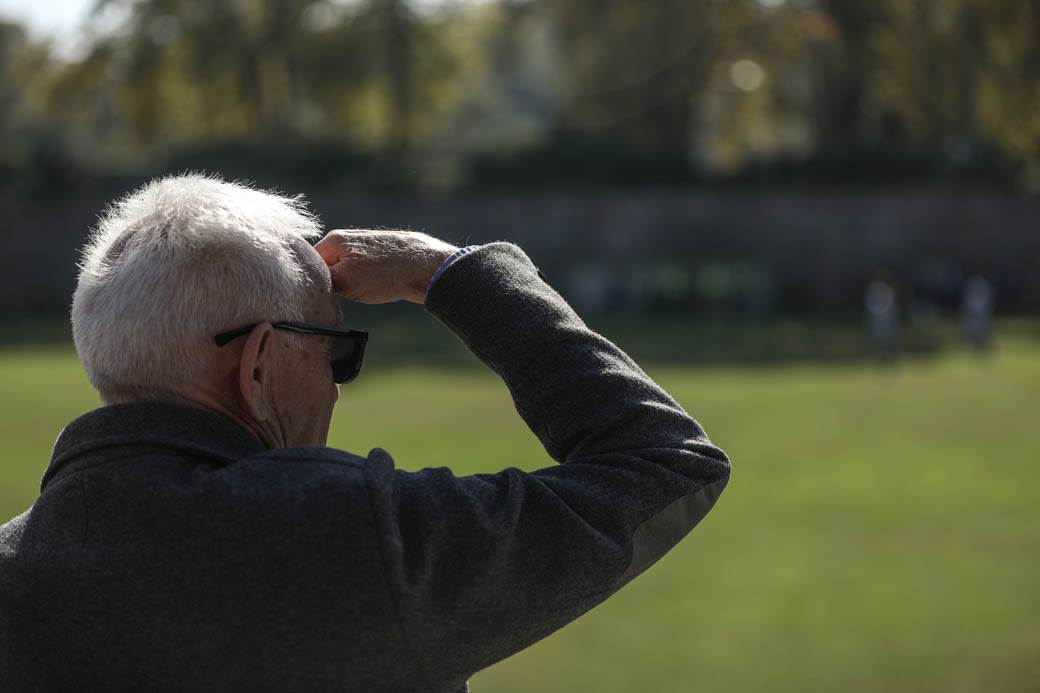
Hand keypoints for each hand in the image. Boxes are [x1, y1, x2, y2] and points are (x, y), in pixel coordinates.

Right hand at [314, 229, 458, 303]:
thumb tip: (312, 282)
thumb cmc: (384, 274)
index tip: (323, 295)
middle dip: (333, 284)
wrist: (426, 268)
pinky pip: (365, 272)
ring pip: (347, 271)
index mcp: (333, 240)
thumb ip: (322, 280)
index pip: (309, 263)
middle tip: (346, 296)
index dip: (313, 282)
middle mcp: (347, 238)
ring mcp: (365, 245)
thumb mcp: (344, 282)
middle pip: (328, 266)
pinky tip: (379, 287)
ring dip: (351, 285)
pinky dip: (368, 283)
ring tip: (366, 290)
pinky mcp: (381, 254)